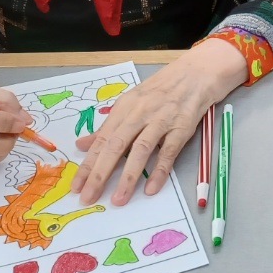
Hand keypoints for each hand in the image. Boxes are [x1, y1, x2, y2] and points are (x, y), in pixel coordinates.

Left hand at [71, 38, 245, 206]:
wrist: (197, 72)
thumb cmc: (162, 89)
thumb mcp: (131, 103)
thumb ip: (108, 126)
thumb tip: (82, 145)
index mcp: (124, 108)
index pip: (101, 140)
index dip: (87, 164)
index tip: (75, 186)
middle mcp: (139, 113)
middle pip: (116, 146)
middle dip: (100, 173)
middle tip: (87, 197)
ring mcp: (162, 120)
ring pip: (141, 150)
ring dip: (128, 176)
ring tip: (118, 200)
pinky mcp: (182, 127)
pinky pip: (169, 152)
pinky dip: (159, 170)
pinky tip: (151, 188)